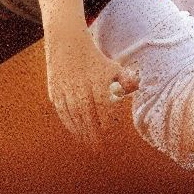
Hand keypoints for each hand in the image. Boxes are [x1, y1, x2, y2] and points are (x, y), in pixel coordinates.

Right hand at [44, 29, 137, 147]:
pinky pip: (62, 111)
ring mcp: (66, 90)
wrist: (67, 45)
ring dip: (80, 131)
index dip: (105, 121)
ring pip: (73, 115)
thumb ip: (127, 80)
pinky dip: (68, 123)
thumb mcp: (113, 67)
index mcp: (96, 81)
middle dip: (93, 133)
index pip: (102, 106)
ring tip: (87, 143)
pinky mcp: (55, 92)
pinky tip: (75, 132)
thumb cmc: (95, 60)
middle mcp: (80, 87)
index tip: (109, 133)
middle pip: (87, 115)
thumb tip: (137, 87)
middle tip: (98, 148)